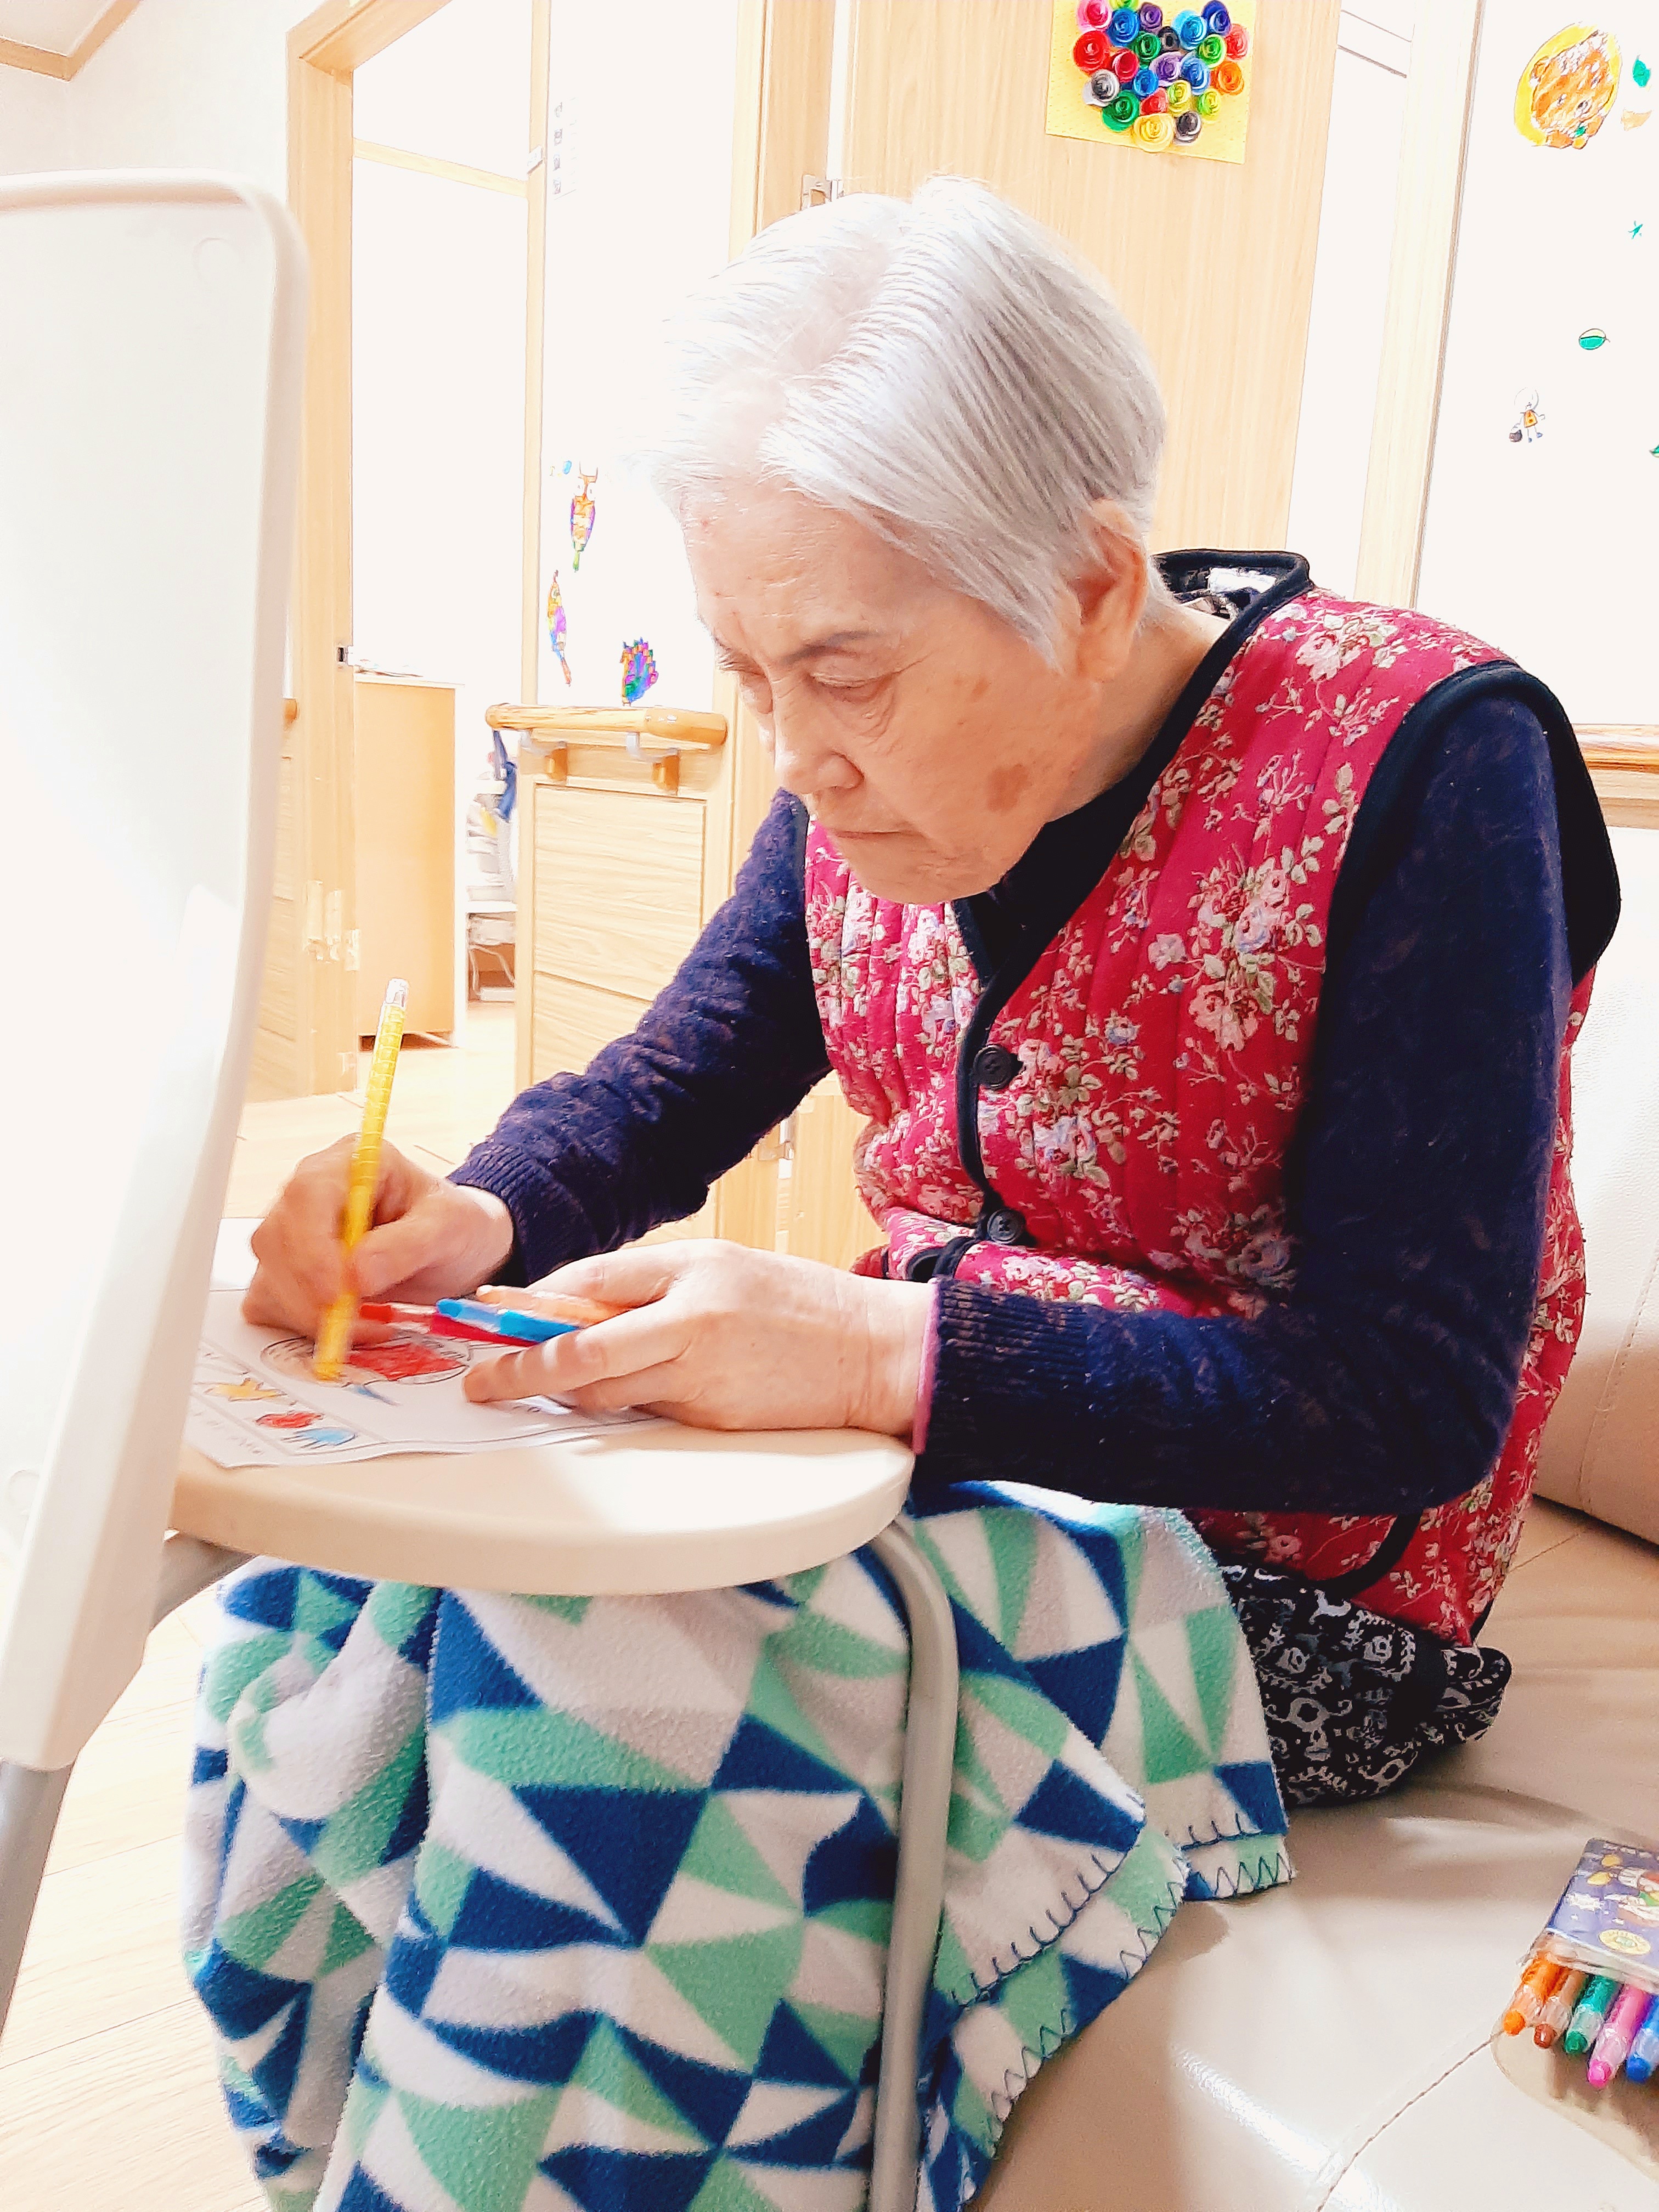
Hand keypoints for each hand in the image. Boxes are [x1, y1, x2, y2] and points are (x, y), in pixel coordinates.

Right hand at [243, 1137, 515, 1334]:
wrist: (455, 1249)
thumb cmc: (452, 1226)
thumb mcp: (448, 1228)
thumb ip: (408, 1245)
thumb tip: (358, 1274)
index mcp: (351, 1163)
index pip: (307, 1194)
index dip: (312, 1245)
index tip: (335, 1292)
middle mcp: (312, 1193)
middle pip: (277, 1238)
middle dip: (310, 1291)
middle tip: (357, 1322)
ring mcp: (294, 1232)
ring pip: (270, 1274)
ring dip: (309, 1314)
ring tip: (372, 1324)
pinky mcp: (289, 1270)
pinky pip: (271, 1301)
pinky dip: (302, 1324)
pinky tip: (349, 1327)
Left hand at [463, 1240, 931, 1436]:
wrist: (873, 1353)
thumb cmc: (796, 1302)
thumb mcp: (721, 1264)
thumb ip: (649, 1280)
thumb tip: (572, 1300)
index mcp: (692, 1271)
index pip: (588, 1284)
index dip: (530, 1304)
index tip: (488, 1315)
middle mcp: (691, 1322)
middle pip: (581, 1353)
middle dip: (521, 1369)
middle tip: (482, 1382)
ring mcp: (701, 1377)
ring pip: (605, 1393)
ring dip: (567, 1392)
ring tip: (540, 1383)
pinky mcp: (712, 1420)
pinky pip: (646, 1413)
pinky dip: (621, 1405)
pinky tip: (622, 1392)